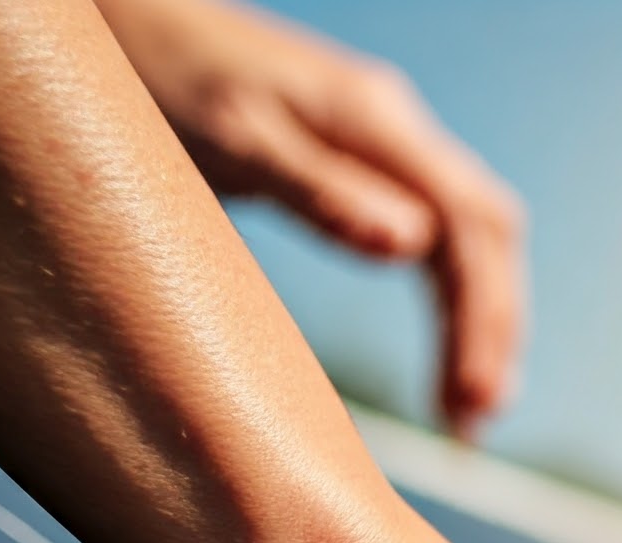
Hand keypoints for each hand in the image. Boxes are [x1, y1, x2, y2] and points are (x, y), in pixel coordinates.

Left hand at [95, 0, 524, 434]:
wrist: (126, 17)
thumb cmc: (160, 73)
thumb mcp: (231, 139)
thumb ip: (319, 190)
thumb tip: (409, 247)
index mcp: (374, 121)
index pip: (468, 226)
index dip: (482, 317)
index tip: (470, 398)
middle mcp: (397, 129)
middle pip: (489, 236)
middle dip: (495, 333)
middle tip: (473, 422)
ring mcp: (389, 145)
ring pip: (474, 241)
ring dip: (485, 327)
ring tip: (467, 413)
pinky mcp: (370, 164)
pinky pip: (443, 239)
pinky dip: (457, 307)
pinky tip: (448, 357)